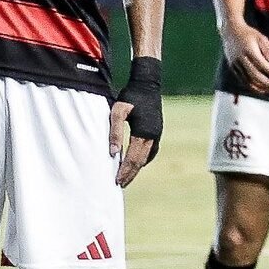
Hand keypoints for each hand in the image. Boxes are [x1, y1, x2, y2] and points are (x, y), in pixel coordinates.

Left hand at [109, 57, 163, 187]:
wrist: (147, 83)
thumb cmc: (130, 96)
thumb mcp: (117, 112)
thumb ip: (114, 132)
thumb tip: (112, 152)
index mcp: (143, 133)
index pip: (133, 159)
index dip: (125, 171)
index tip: (117, 181)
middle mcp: (153, 136)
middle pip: (141, 162)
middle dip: (131, 174)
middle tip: (121, 184)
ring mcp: (157, 133)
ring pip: (148, 157)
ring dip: (137, 168)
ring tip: (127, 176)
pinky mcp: (157, 130)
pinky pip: (152, 150)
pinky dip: (144, 159)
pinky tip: (138, 162)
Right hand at [221, 22, 268, 94]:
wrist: (231, 32)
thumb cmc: (248, 35)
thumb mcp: (261, 38)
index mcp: (248, 50)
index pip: (262, 65)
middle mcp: (240, 58)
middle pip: (255, 75)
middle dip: (267, 83)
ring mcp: (235, 64)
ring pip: (248, 80)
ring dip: (261, 87)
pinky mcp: (233, 69)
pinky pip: (243, 81)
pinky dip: (253, 87)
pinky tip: (262, 89)